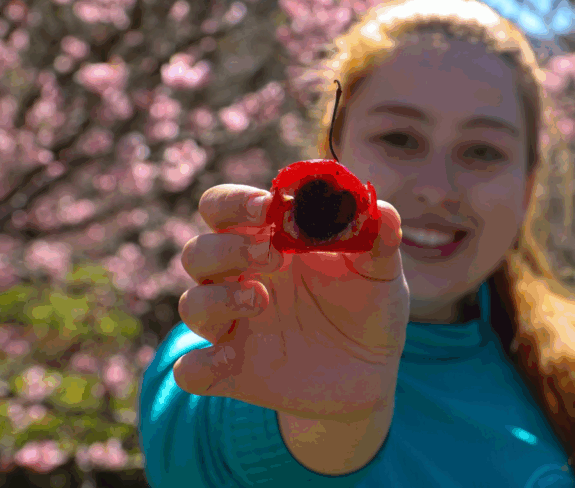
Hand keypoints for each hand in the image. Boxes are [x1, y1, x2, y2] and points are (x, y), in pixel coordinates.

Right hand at [173, 183, 407, 422]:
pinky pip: (193, 370)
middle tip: (271, 254)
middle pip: (198, 252)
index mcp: (268, 241)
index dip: (234, 202)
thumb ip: (380, 239)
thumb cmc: (368, 305)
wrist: (372, 371)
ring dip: (217, 298)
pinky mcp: (233, 371)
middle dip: (226, 248)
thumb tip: (381, 210)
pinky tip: (227, 361)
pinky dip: (198, 365)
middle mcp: (241, 279)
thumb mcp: (381, 271)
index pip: (224, 208)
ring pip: (193, 304)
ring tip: (260, 300)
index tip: (266, 206)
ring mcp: (235, 326)